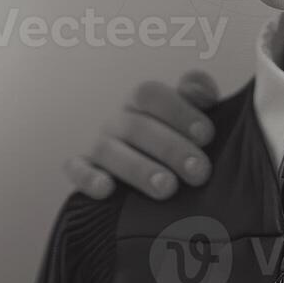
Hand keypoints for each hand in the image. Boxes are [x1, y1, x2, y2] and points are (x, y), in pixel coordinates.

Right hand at [63, 70, 222, 199]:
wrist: (146, 170)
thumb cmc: (175, 137)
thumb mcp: (189, 114)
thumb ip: (198, 94)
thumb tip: (202, 92)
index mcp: (141, 102)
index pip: (150, 95)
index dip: (178, 111)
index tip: (207, 135)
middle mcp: (117, 121)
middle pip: (136, 126)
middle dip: (170, 148)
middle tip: (199, 171)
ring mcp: (98, 146)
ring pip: (108, 150)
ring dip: (138, 168)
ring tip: (167, 188)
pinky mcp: (81, 171)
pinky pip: (76, 170)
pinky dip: (88, 178)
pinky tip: (107, 189)